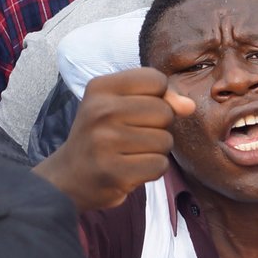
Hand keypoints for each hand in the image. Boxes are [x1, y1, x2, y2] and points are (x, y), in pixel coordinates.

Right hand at [36, 67, 194, 210]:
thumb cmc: (101, 136)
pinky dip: (152, 170)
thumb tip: (189, 106)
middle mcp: (100, 111)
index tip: (138, 110)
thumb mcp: (119, 106)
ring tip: (130, 153)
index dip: (159, 97)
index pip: (156, 79)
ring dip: (156, 150)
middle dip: (159, 127)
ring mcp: (106, 142)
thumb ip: (158, 98)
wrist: (68, 178)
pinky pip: (160, 165)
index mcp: (100, 88)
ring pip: (165, 141)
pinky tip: (131, 169)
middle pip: (164, 111)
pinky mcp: (115, 172)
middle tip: (132, 136)